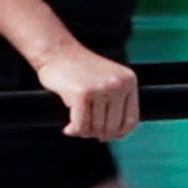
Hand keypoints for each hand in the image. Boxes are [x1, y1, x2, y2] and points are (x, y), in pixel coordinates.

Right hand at [26, 41, 141, 143]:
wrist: (56, 51)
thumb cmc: (78, 69)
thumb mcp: (107, 80)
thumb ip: (115, 103)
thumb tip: (112, 135)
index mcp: (128, 81)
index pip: (131, 120)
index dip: (119, 134)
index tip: (106, 136)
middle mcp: (118, 84)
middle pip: (113, 128)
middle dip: (97, 133)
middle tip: (84, 129)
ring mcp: (101, 88)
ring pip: (96, 128)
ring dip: (83, 131)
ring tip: (75, 124)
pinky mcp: (82, 93)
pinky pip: (81, 125)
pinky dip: (73, 130)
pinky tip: (68, 128)